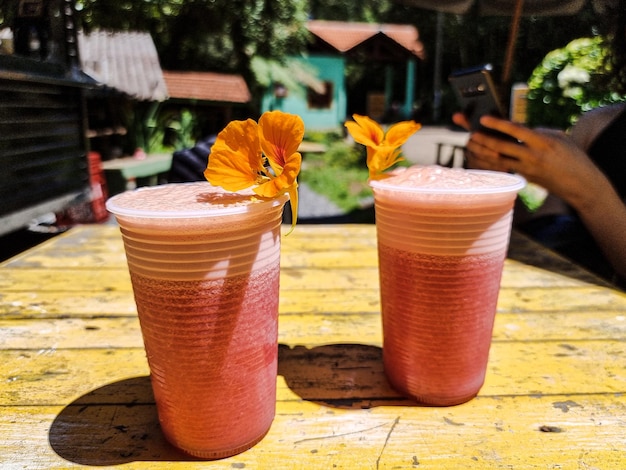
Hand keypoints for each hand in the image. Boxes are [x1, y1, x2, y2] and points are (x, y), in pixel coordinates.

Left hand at [464, 115, 608, 210]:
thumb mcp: (559, 138)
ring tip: (472, 145)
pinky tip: (482, 158)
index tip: (483, 119)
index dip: (497, 124)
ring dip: (484, 153)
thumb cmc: (572, 156)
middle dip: (484, 140)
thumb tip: (519, 129)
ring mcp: (527, 169)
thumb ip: (539, 132)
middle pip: (502, 148)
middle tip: (471, 134)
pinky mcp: (524, 178)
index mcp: (542, 141)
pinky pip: (505, 168)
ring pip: (500, 160)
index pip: (515, 130)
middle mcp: (532, 156)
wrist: (580, 183)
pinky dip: (493, 163)